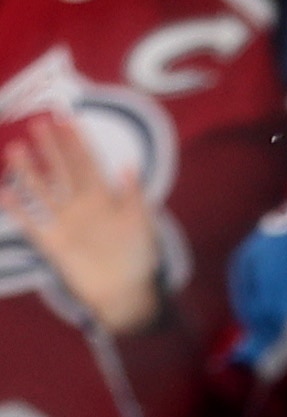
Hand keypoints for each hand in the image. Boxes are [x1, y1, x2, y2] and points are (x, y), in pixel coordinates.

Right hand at [0, 113, 162, 333]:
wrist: (127, 296)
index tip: (66, 120)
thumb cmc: (139, 259)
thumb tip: (130, 165)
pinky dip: (17, 207)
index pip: (87, 164)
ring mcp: (63, 223)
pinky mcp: (52, 242)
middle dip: (51, 148)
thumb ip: (135, 197)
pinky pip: (31, 222)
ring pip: (42, 191)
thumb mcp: (143, 226)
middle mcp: (80, 207)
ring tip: (16, 149)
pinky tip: (3, 189)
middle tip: (38, 123)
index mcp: (104, 199)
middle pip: (61, 171)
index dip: (77, 143)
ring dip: (29, 171)